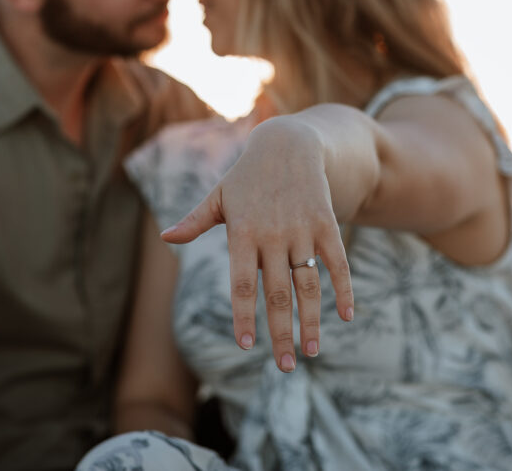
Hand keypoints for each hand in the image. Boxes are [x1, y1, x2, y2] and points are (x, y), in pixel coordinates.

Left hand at [161, 119, 354, 371]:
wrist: (288, 143)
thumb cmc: (247, 175)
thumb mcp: (219, 196)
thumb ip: (195, 221)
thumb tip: (165, 238)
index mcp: (242, 232)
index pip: (242, 283)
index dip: (245, 315)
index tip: (246, 345)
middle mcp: (272, 234)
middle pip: (277, 293)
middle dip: (281, 333)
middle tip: (285, 367)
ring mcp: (302, 230)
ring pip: (308, 284)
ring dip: (312, 320)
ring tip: (312, 351)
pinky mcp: (326, 224)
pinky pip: (337, 263)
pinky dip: (344, 290)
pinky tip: (346, 316)